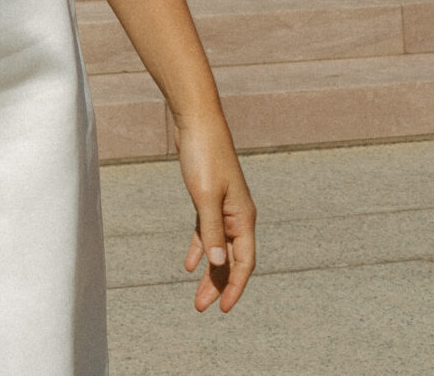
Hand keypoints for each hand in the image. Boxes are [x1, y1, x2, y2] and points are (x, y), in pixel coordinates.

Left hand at [175, 115, 256, 312]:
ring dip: (208, 272)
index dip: (235, 287)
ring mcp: (224, 209)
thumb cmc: (204, 157)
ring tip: (197, 295)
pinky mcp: (209, 200)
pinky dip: (199, 248)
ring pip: (218, 249)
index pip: (243, 263)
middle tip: (201, 308)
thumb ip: (210, 231)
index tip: (222, 308)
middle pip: (231, 260)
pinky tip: (189, 264)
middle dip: (218, 285)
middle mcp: (238, 217)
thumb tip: (216, 266)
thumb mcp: (205, 197)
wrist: (197, 124)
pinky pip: (206, 233)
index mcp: (243, 219)